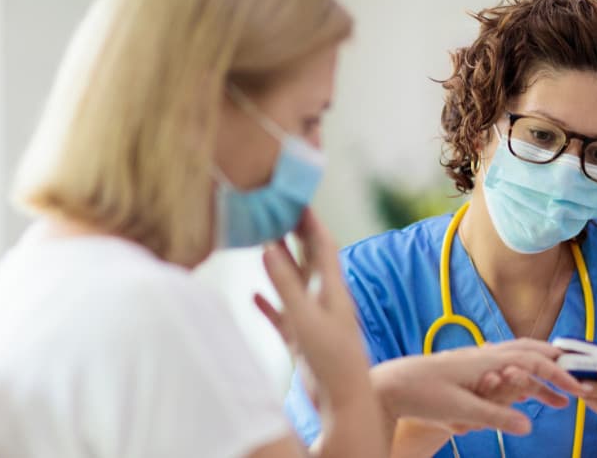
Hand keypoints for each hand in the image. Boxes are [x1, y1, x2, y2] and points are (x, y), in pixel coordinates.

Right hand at [255, 210, 370, 410]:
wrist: (343, 401)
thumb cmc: (331, 358)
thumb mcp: (305, 316)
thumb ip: (286, 283)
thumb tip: (269, 246)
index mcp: (332, 288)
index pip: (321, 244)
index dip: (309, 219)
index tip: (295, 195)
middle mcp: (324, 300)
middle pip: (307, 259)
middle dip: (293, 234)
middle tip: (277, 209)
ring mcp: (312, 320)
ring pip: (293, 285)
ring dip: (279, 264)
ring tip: (262, 241)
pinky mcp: (301, 340)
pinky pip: (282, 315)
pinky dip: (268, 302)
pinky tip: (253, 294)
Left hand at [373, 339, 586, 435]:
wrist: (389, 385)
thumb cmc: (421, 395)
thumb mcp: (460, 410)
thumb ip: (495, 415)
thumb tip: (528, 425)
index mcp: (485, 360)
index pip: (532, 362)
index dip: (559, 375)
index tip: (579, 390)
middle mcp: (483, 354)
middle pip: (529, 350)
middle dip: (556, 363)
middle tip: (580, 378)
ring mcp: (475, 359)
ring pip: (517, 357)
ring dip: (541, 372)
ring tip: (561, 395)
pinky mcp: (467, 369)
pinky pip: (503, 366)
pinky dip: (522, 375)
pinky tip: (526, 388)